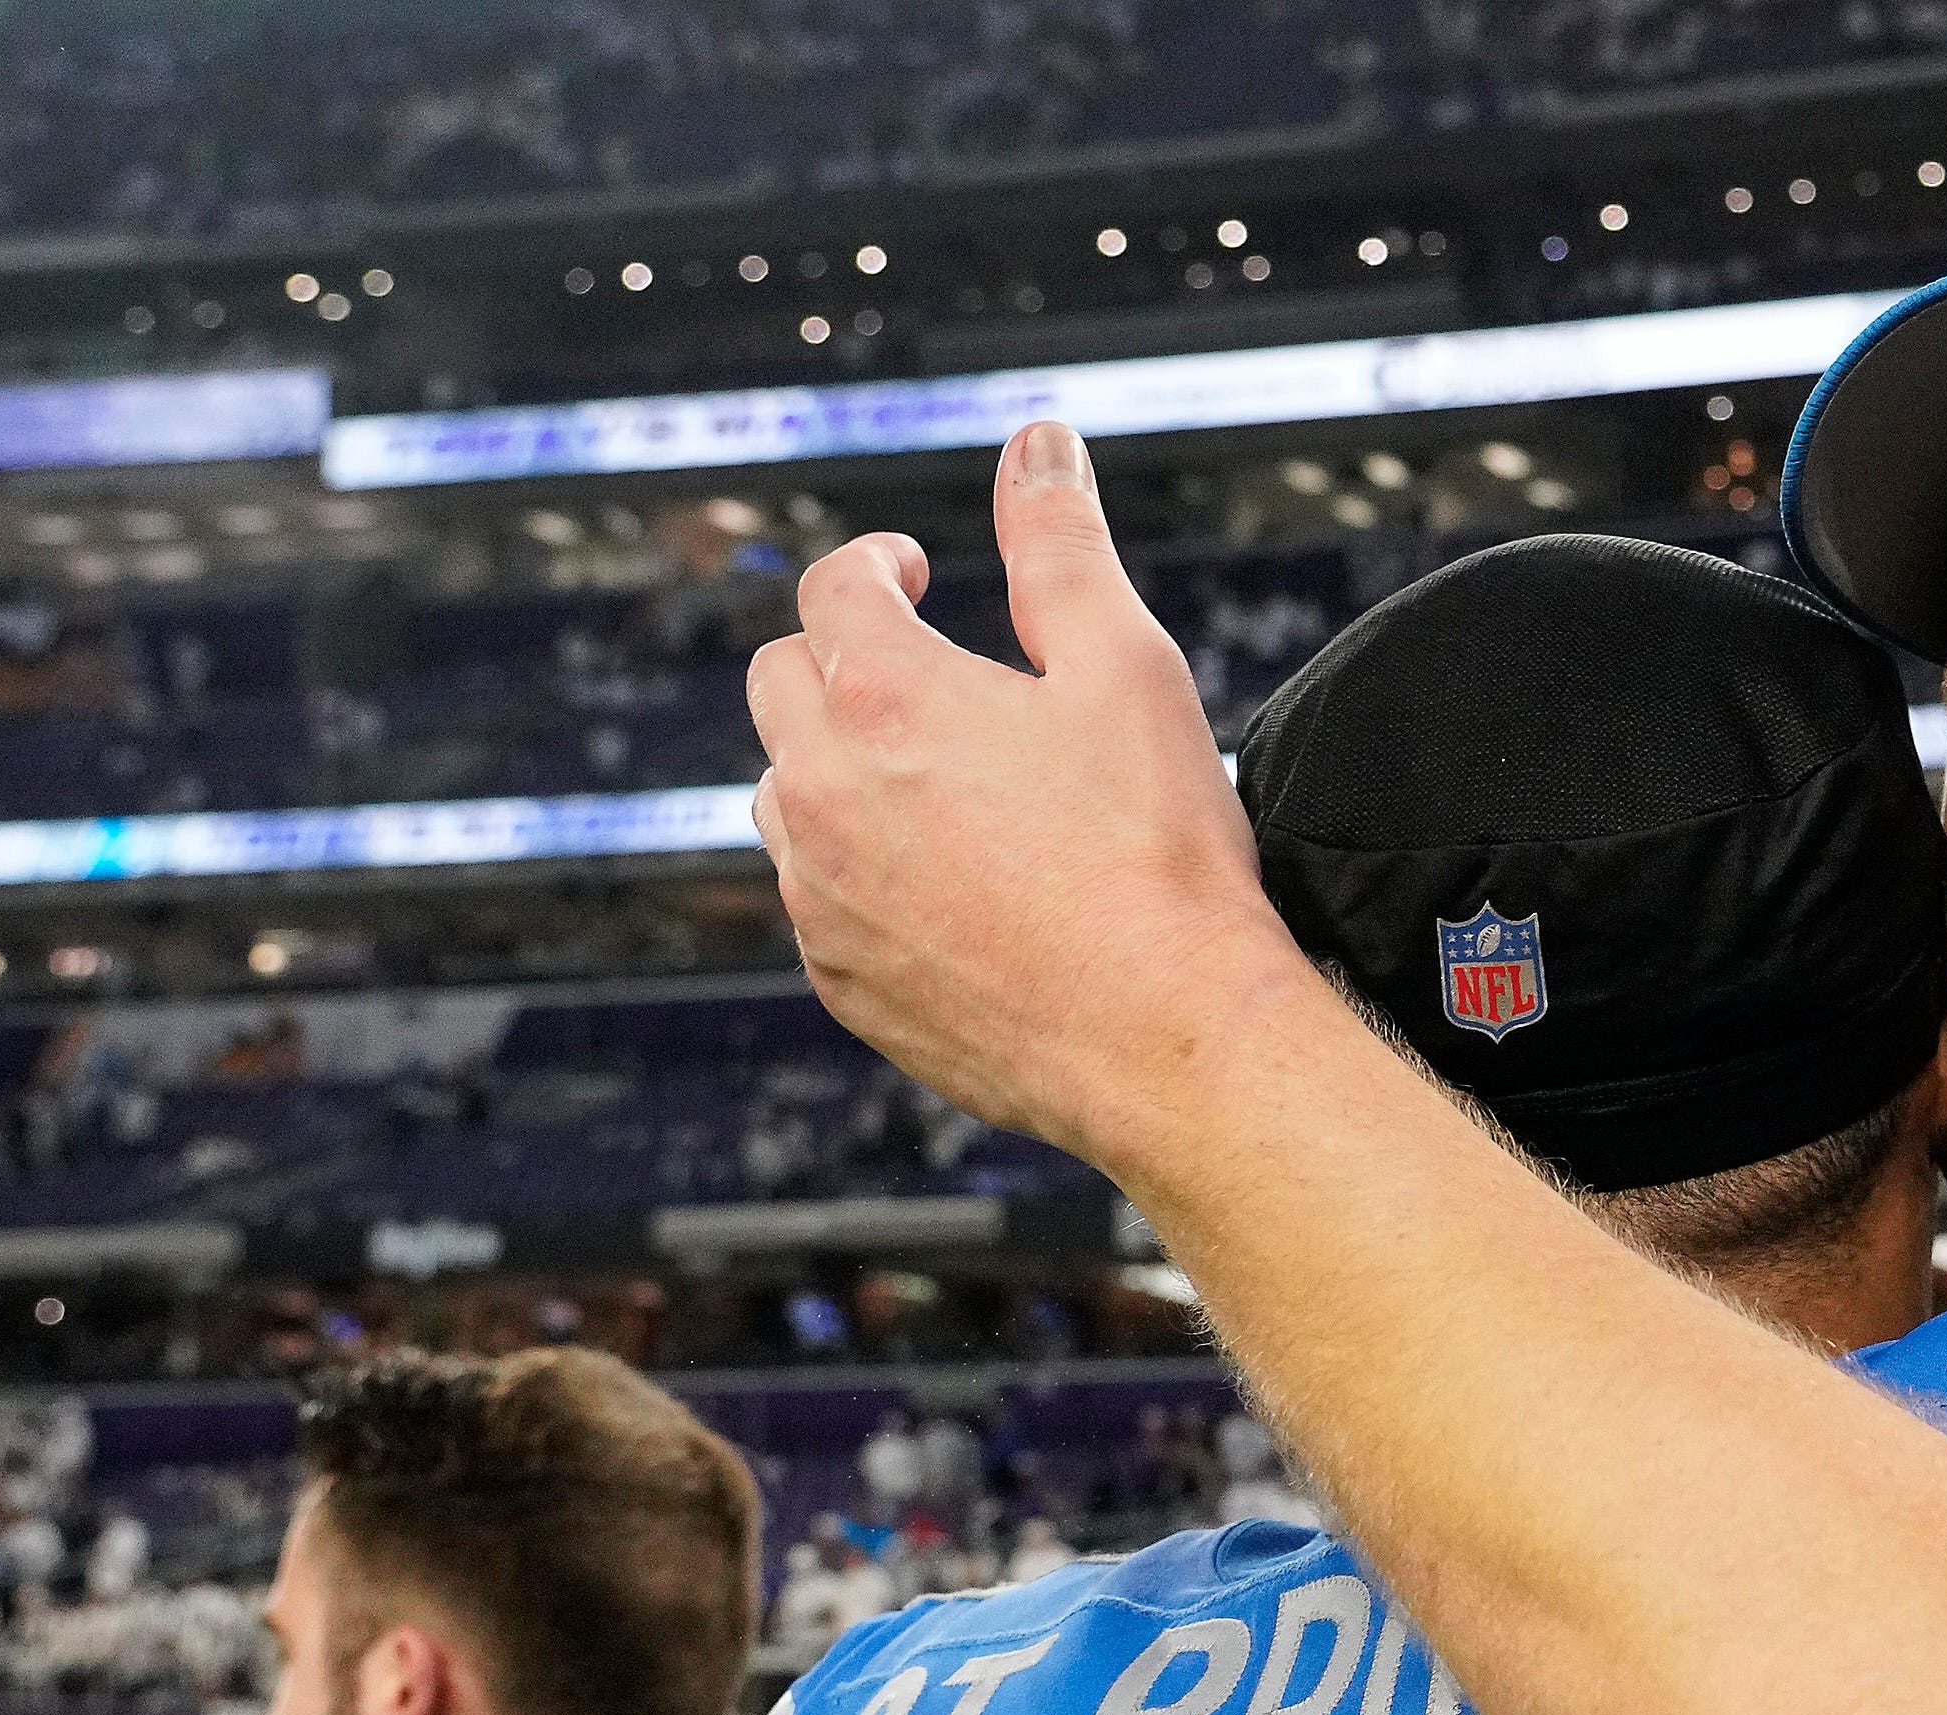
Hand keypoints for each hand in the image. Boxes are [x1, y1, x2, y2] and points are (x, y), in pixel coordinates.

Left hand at [746, 422, 1307, 1168]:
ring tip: (933, 784)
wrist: (1168, 1040)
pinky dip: (859, 875)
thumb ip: (1061, 545)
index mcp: (883, 697)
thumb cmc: (1159, 855)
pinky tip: (947, 887)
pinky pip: (816, 902)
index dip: (874, 565)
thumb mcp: (1126, 668)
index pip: (831, 587)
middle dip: (837, 659)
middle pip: (778, 683)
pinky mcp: (840, 982)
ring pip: (785, 797)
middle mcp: (821, 791)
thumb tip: (1036, 441)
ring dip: (836, 769)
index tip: (911, 572)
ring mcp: (819, 896)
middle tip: (920, 675)